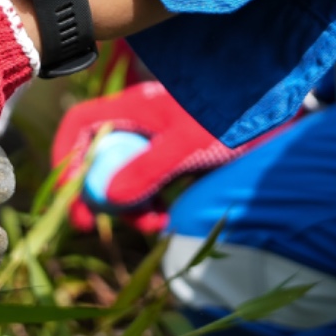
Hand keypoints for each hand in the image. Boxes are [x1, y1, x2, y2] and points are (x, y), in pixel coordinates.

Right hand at [52, 81, 240, 228]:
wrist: (269, 111)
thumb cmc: (229, 119)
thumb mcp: (188, 145)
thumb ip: (149, 170)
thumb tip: (109, 198)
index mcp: (131, 107)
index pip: (79, 126)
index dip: (66, 159)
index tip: (70, 198)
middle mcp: (135, 122)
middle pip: (96, 158)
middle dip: (94, 195)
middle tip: (93, 227)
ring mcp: (151, 141)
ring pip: (120, 177)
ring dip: (127, 207)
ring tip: (155, 225)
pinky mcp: (169, 158)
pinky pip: (143, 185)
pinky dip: (147, 205)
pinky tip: (166, 218)